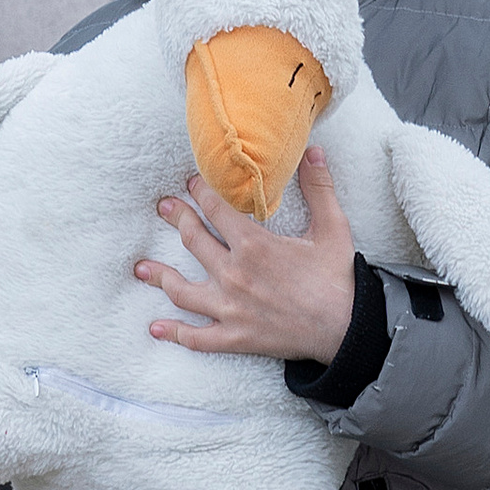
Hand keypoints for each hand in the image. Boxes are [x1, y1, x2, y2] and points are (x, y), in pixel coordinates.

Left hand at [135, 145, 355, 364]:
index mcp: (254, 245)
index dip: (201, 192)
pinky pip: (196, 338)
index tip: (191, 183)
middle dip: (177, 219)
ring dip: (159, 276)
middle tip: (164, 208)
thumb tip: (312, 151)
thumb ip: (319, 187)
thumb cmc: (338, 279)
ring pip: (182, 290)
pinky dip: (175, 333)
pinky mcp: (235, 337)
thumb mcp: (333, 227)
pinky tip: (156, 328)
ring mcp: (230, 309)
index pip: (216, 210)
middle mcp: (234, 274)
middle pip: (193, 241)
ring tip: (142, 267)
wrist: (347, 329)